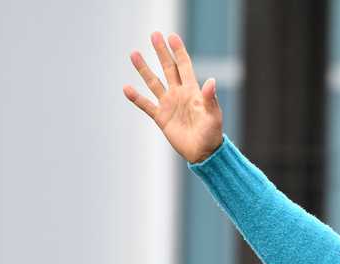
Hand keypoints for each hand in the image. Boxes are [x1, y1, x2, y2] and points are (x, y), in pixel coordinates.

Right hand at [123, 32, 223, 163]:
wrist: (203, 153)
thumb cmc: (212, 134)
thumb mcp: (213, 116)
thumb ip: (211, 99)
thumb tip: (212, 81)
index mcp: (193, 91)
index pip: (185, 67)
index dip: (179, 52)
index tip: (172, 36)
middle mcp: (179, 94)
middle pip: (168, 69)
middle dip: (161, 52)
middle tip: (154, 34)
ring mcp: (169, 105)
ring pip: (154, 83)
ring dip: (144, 69)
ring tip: (134, 53)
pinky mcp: (161, 117)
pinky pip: (146, 105)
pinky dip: (136, 98)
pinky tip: (127, 88)